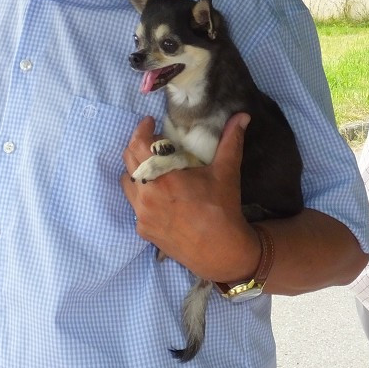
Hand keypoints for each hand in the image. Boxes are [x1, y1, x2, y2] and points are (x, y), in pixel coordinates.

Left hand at [121, 113, 260, 284]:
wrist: (221, 251)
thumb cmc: (223, 209)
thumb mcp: (226, 172)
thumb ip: (230, 141)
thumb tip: (241, 116)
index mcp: (164, 177)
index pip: (138, 145)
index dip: (141, 130)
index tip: (149, 122)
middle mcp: (147, 195)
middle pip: (129, 161)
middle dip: (138, 146)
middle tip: (152, 141)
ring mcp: (142, 215)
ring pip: (127, 183)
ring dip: (136, 170)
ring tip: (152, 166)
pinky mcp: (143, 230)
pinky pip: (134, 205)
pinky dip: (142, 193)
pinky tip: (159, 193)